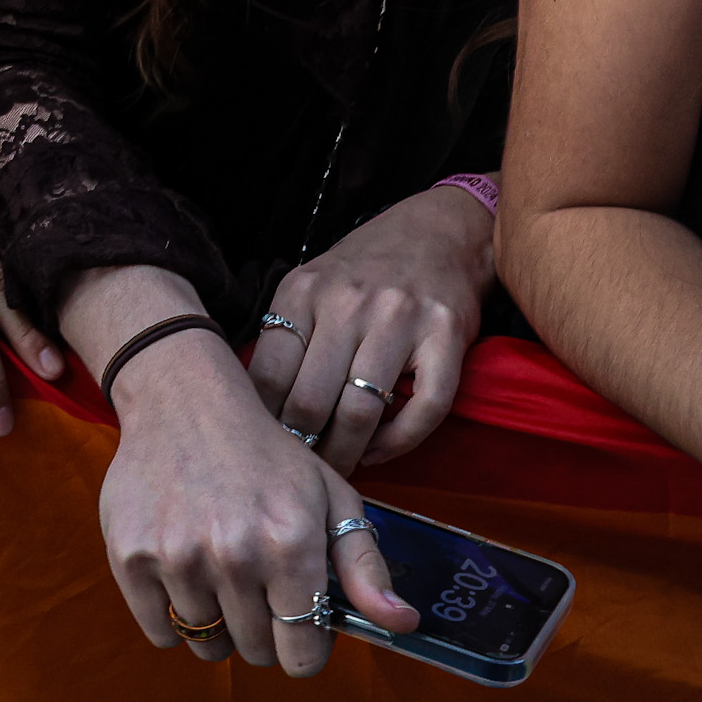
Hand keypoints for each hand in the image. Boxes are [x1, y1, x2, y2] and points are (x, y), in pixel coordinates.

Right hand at [98, 324, 408, 667]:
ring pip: (205, 644)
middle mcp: (234, 554)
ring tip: (218, 574)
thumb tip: (405, 625)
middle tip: (255, 584)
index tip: (296, 619)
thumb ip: (366, 567)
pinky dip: (173, 619)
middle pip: (254, 652)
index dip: (305, 644)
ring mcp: (177, 556)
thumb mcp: (330, 497)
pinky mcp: (131, 555)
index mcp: (292, 544)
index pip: (302, 656)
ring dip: (216, 622)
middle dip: (262, 630)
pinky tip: (184, 576)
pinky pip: (160, 632)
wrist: (184, 401)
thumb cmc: (267, 455)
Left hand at [243, 182, 486, 473]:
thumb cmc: (363, 271)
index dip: (265, 425)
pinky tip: (379, 451)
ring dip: (348, 455)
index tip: (269, 447)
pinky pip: (423, 409)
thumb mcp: (310, 287)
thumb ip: (285, 338)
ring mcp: (400, 318)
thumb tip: (256, 410)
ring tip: (339, 468)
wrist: (436, 232)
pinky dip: (398, 443)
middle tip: (304, 469)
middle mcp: (348, 302)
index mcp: (303, 291)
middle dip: (304, 449)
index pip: (268, 378)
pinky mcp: (446, 335)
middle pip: (310, 402)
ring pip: (362, 412)